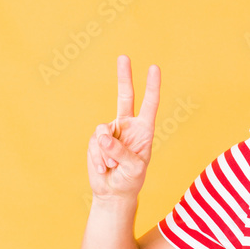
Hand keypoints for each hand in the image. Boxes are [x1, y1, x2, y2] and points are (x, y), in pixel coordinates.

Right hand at [86, 55, 160, 200]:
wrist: (113, 192)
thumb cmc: (131, 180)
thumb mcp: (133, 168)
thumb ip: (120, 151)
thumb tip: (103, 135)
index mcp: (144, 130)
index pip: (150, 104)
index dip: (152, 87)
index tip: (154, 68)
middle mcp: (128, 126)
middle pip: (125, 96)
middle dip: (124, 76)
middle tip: (124, 56)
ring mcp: (111, 131)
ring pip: (103, 130)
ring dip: (107, 153)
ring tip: (113, 167)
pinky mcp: (97, 140)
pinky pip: (95, 143)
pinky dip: (98, 158)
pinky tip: (104, 168)